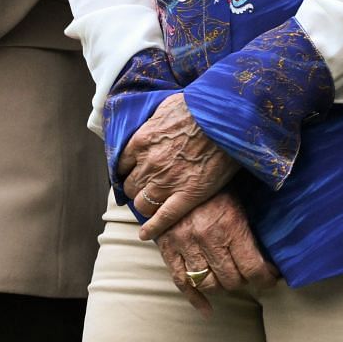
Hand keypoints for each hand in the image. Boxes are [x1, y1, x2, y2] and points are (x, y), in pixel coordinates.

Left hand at [120, 94, 238, 240]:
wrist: (221, 118)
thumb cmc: (197, 107)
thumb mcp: (166, 107)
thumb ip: (153, 122)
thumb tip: (152, 123)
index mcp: (141, 142)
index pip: (122, 165)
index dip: (128, 171)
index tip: (133, 173)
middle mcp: (148, 164)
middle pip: (131, 186)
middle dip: (136, 188)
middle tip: (145, 189)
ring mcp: (165, 182)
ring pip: (142, 204)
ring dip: (144, 205)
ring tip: (151, 205)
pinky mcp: (185, 195)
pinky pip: (163, 217)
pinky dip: (152, 228)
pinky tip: (146, 235)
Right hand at [152, 192, 279, 315]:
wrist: (177, 166)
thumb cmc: (214, 182)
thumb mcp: (238, 198)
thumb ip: (249, 226)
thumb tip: (271, 254)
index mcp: (230, 224)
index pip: (254, 269)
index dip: (267, 279)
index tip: (272, 277)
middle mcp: (207, 237)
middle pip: (232, 280)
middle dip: (244, 281)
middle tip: (249, 274)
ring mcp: (185, 243)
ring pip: (208, 284)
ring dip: (222, 286)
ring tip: (229, 277)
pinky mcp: (167, 247)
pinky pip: (180, 282)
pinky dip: (194, 299)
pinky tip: (206, 308)